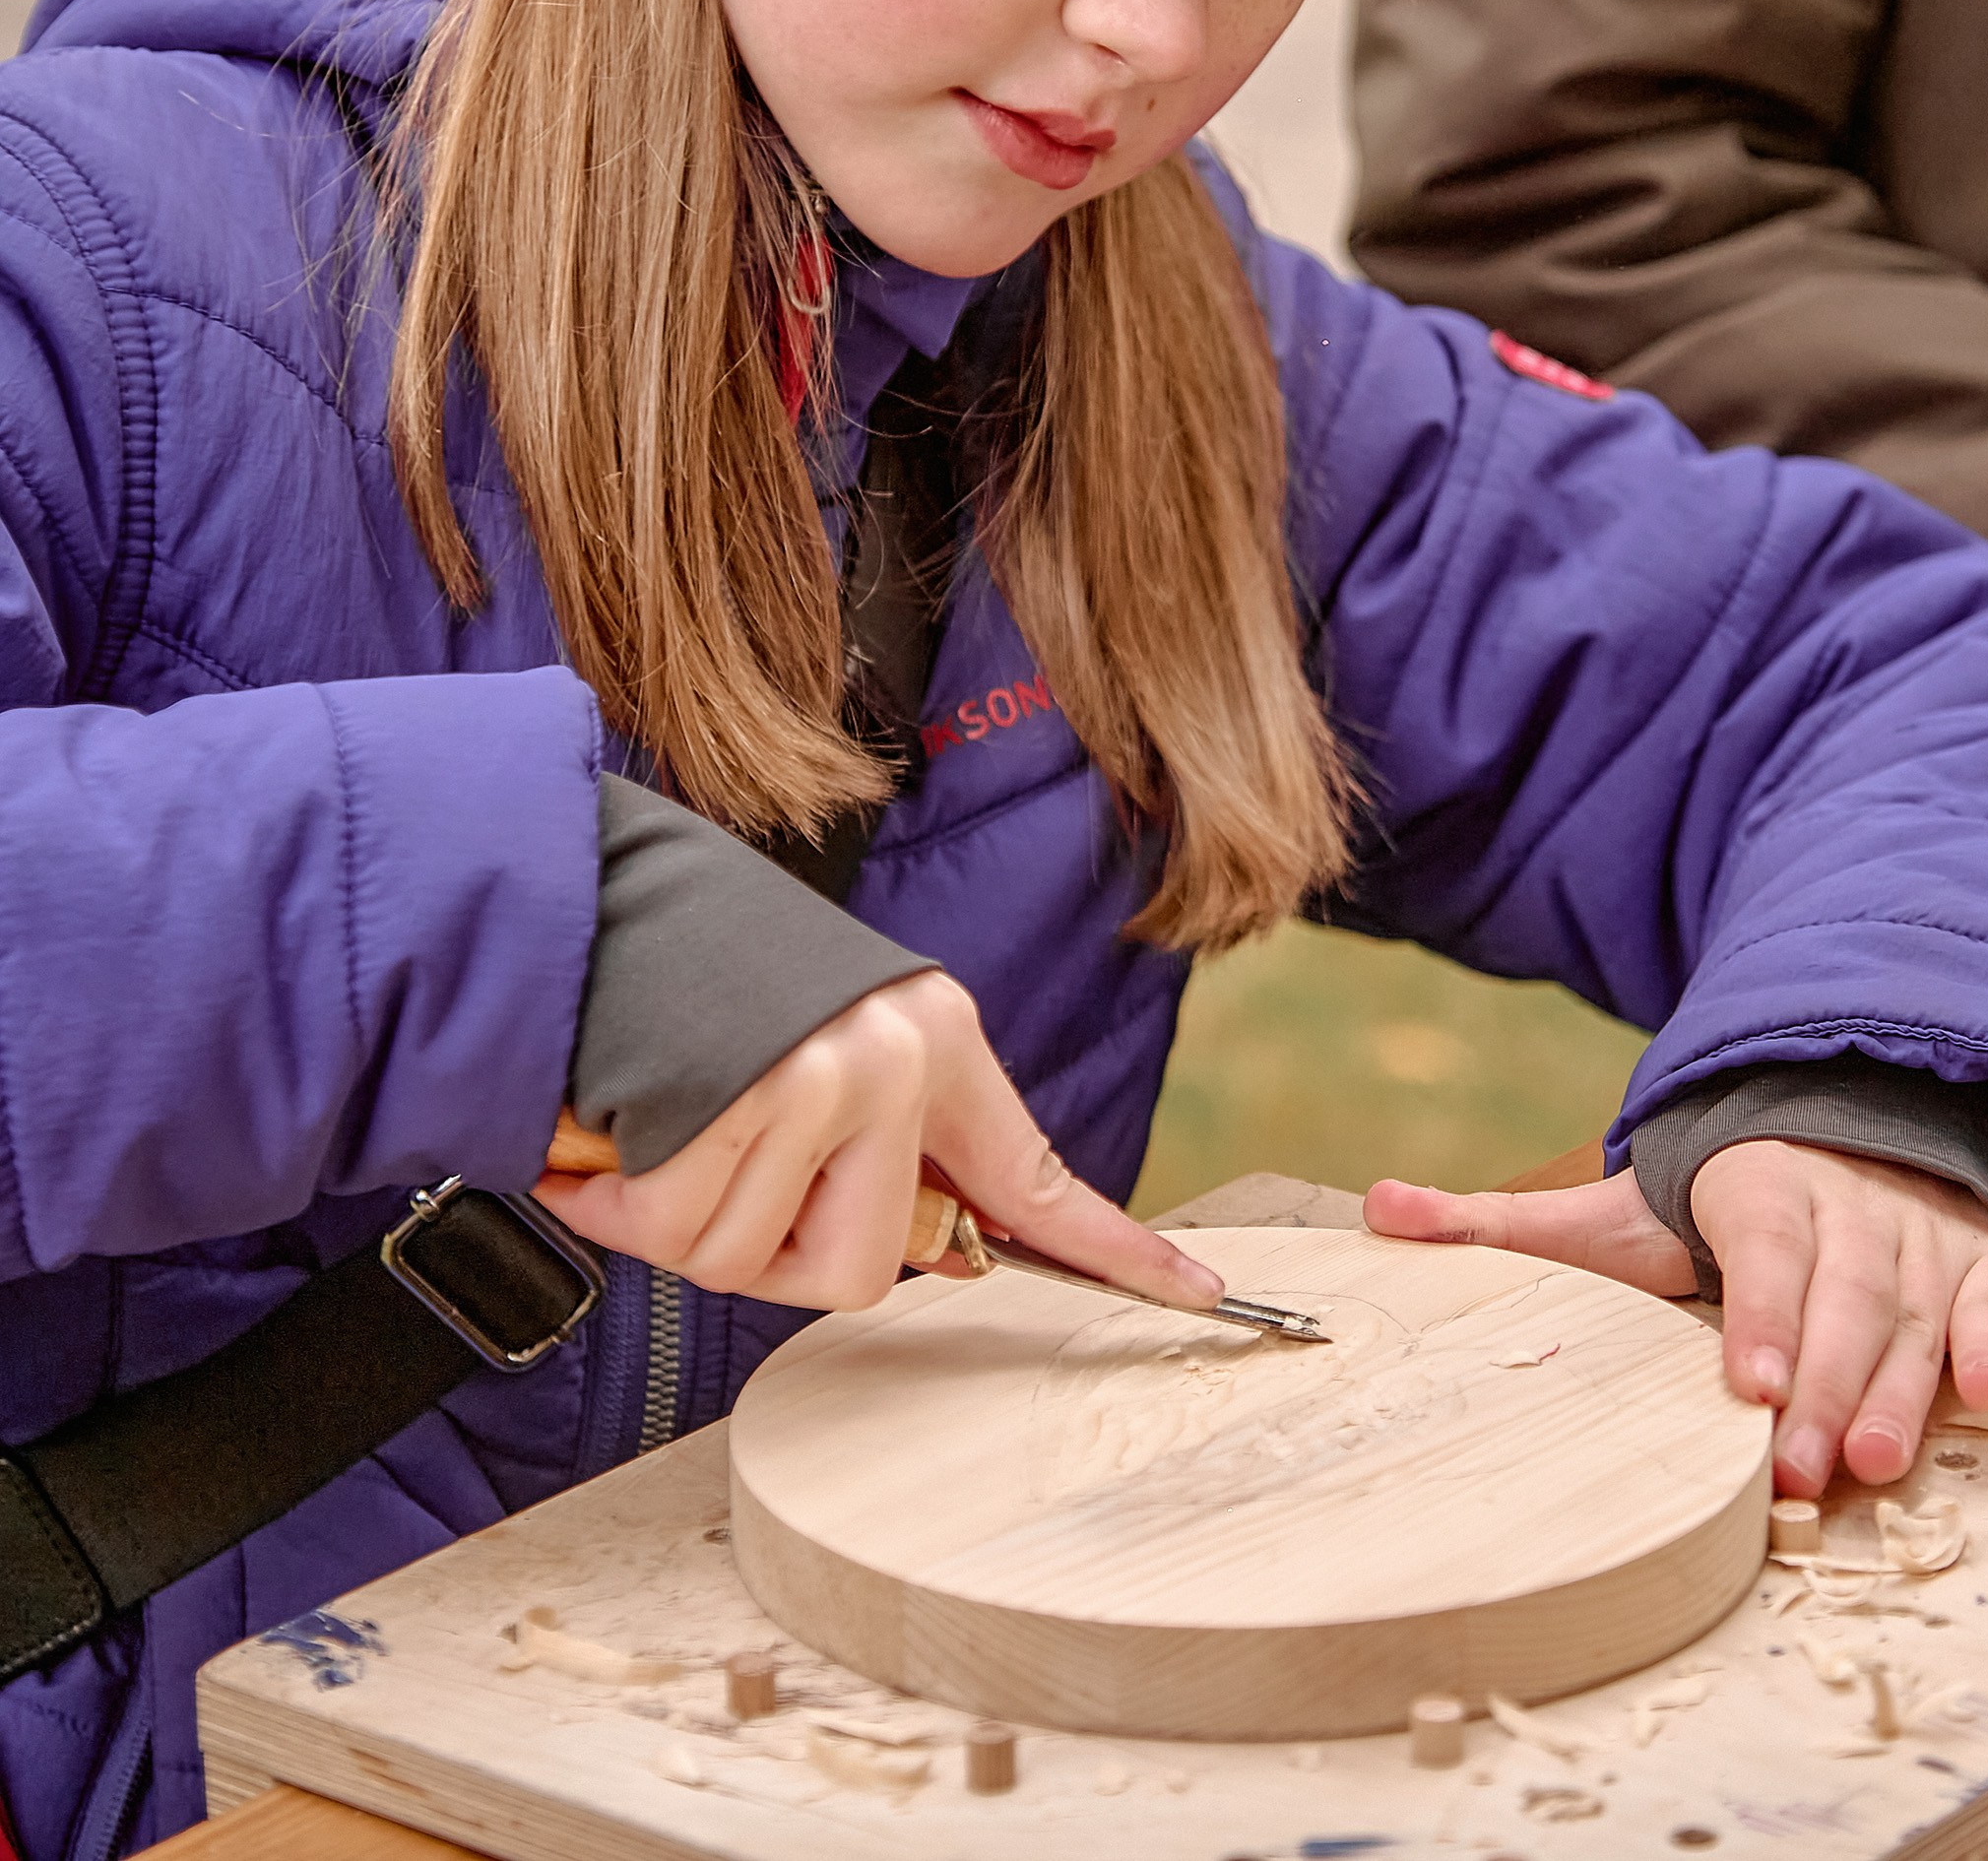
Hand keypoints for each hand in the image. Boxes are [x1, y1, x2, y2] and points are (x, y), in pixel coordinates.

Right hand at [532, 971, 1227, 1317]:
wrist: (577, 892)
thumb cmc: (684, 984)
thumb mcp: (814, 1046)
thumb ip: (876, 1150)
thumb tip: (928, 1260)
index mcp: (934, 1042)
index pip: (1036, 1173)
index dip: (1119, 1254)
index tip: (1205, 1299)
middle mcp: (899, 1056)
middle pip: (866, 1269)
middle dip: (770, 1252)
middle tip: (710, 1175)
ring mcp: (828, 1072)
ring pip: (755, 1260)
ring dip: (675, 1216)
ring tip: (651, 1125)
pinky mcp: (745, 1091)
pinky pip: (683, 1230)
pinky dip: (619, 1201)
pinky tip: (608, 1132)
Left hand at [1364, 1143, 1987, 1493]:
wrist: (1843, 1129)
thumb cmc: (1712, 1203)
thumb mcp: (1615, 1211)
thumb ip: (1502, 1222)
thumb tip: (1375, 1210)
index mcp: (1756, 1186)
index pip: (1762, 1248)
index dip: (1760, 1311)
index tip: (1744, 1384)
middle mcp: (1845, 1206)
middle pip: (1838, 1297)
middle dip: (1820, 1385)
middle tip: (1800, 1470)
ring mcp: (1920, 1235)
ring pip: (1913, 1315)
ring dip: (1897, 1388)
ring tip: (1872, 1464)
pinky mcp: (1981, 1263)